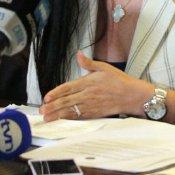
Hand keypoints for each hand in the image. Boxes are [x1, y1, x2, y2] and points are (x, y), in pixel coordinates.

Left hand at [39, 52, 154, 121]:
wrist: (132, 95)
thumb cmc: (119, 80)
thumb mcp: (104, 67)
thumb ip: (89, 63)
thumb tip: (78, 54)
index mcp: (88, 82)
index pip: (68, 88)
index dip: (56, 93)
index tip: (46, 98)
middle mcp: (88, 95)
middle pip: (67, 101)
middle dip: (53, 107)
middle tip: (42, 111)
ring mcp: (91, 105)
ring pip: (71, 111)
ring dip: (58, 115)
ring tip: (47, 118)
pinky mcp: (95, 113)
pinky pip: (79, 116)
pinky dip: (69, 118)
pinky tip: (62, 120)